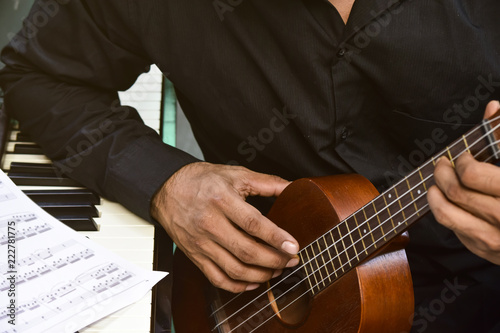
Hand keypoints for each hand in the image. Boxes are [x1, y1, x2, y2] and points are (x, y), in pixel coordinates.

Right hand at [151, 162, 299, 292]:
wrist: (167, 190)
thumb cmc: (202, 180)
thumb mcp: (235, 174)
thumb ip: (266, 182)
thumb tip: (292, 188)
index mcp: (221, 200)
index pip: (253, 224)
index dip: (276, 237)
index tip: (294, 246)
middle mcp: (209, 223)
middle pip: (246, 251)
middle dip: (274, 260)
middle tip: (291, 260)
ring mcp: (201, 243)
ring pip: (234, 269)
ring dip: (261, 275)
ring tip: (277, 270)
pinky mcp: (195, 256)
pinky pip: (217, 278)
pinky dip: (238, 286)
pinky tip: (253, 282)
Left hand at [428, 100, 499, 264]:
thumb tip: (493, 107)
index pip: (471, 175)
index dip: (461, 160)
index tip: (463, 157)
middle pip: (455, 192)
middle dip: (442, 173)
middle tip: (442, 165)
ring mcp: (494, 240)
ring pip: (445, 215)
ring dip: (434, 195)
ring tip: (437, 184)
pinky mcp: (485, 252)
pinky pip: (454, 230)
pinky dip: (447, 213)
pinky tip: (453, 203)